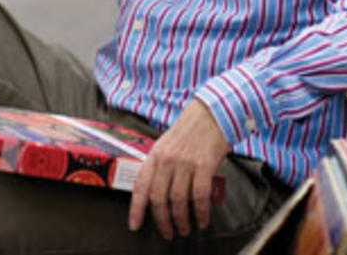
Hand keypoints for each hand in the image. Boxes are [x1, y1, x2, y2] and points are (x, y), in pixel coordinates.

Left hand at [128, 99, 227, 239]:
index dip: (136, 209)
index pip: (140, 186)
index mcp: (154, 155)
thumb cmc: (190, 129)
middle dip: (162, 221)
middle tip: (167, 232)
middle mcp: (167, 160)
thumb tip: (156, 190)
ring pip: (178, 200)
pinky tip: (202, 219)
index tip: (135, 224)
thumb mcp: (166, 144)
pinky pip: (200, 196)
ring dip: (181, 220)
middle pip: (159, 198)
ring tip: (185, 228)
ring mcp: (185, 163)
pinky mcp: (204, 165)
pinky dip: (201, 212)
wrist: (212, 113)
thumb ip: (159, 165)